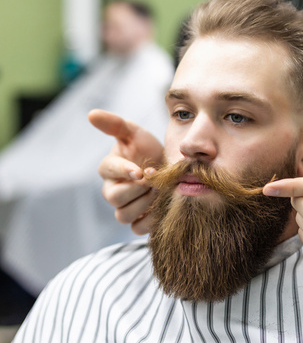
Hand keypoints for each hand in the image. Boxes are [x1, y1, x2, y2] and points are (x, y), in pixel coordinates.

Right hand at [88, 109, 162, 234]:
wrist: (172, 169)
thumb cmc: (149, 149)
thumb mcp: (134, 133)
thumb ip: (114, 124)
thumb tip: (91, 114)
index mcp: (109, 168)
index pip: (108, 170)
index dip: (124, 171)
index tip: (141, 170)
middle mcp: (112, 190)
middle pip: (114, 198)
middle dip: (137, 189)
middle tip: (155, 181)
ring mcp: (124, 208)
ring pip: (123, 215)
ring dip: (144, 204)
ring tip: (160, 192)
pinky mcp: (137, 222)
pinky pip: (137, 229)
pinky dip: (150, 221)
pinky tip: (161, 207)